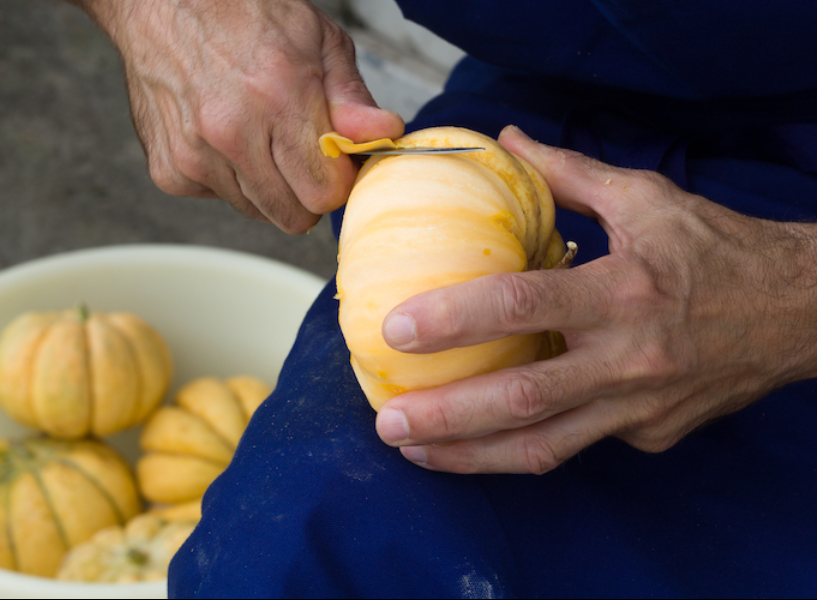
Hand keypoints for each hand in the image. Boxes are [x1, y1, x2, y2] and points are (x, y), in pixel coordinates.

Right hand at [76, 0, 403, 232]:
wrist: (160, 1)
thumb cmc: (240, 11)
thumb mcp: (316, 38)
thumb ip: (351, 97)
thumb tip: (383, 133)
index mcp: (278, 96)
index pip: (324, 192)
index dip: (336, 182)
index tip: (333, 164)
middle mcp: (231, 132)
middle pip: (292, 215)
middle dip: (305, 192)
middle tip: (299, 152)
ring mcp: (195, 155)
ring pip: (256, 211)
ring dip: (266, 185)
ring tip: (257, 134)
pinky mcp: (170, 170)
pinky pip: (219, 198)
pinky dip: (227, 177)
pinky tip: (223, 137)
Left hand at [375, 125, 816, 473]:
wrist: (798, 313)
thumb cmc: (716, 249)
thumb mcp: (647, 198)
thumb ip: (570, 174)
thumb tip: (507, 140)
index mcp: (625, 290)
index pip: (526, 306)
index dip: (457, 319)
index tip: (396, 330)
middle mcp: (630, 358)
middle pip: (524, 399)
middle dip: (447, 416)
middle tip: (387, 422)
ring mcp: (641, 407)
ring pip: (545, 447)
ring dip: (471, 456)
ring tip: (413, 451)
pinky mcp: (649, 435)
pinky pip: (577, 444)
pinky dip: (522, 445)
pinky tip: (477, 441)